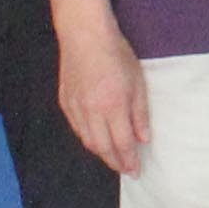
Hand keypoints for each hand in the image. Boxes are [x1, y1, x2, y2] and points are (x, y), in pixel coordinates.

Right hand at [60, 17, 150, 175]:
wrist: (85, 36)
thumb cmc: (116, 55)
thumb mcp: (137, 82)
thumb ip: (140, 114)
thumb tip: (143, 139)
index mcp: (113, 106)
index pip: (122, 143)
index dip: (129, 160)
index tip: (135, 171)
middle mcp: (92, 112)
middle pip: (103, 148)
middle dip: (115, 162)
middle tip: (125, 170)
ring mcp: (75, 108)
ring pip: (87, 141)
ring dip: (101, 153)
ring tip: (113, 158)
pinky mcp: (65, 102)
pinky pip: (77, 128)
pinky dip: (87, 138)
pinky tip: (96, 139)